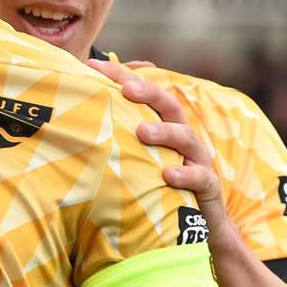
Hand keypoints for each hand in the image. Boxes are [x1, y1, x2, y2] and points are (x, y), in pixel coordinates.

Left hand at [86, 58, 238, 245]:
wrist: (200, 222)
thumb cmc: (159, 180)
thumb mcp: (137, 155)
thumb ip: (115, 133)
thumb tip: (79, 111)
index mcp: (163, 123)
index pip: (144, 92)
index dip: (122, 76)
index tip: (93, 65)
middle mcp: (181, 136)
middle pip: (170, 106)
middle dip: (149, 93)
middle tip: (127, 89)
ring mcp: (197, 159)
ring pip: (187, 137)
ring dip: (164, 132)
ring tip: (142, 132)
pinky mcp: (208, 186)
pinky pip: (200, 177)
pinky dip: (185, 175)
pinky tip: (167, 176)